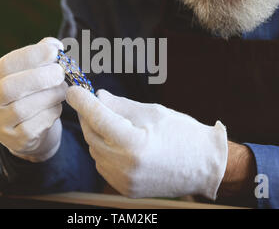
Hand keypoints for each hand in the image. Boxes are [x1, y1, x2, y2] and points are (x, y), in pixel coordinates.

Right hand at [0, 37, 66, 162]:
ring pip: (25, 108)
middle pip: (10, 88)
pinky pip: (36, 125)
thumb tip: (54, 45)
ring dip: (50, 95)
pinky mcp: (15, 141)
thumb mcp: (28, 73)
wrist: (26, 131)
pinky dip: (51, 112)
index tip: (54, 50)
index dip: (32, 55)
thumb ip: (39, 57)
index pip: (6, 64)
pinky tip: (56, 106)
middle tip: (61, 71)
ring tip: (62, 89)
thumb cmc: (29, 93)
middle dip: (40, 77)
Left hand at [66, 87, 227, 199]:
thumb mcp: (153, 112)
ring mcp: (124, 181)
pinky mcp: (125, 189)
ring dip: (96, 133)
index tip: (73, 90)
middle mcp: (126, 166)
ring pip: (95, 150)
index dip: (83, 101)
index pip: (98, 117)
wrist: (205, 166)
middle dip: (88, 116)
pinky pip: (103, 165)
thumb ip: (121, 106)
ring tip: (108, 121)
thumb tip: (98, 96)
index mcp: (135, 143)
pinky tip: (115, 140)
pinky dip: (103, 150)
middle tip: (90, 101)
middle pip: (92, 135)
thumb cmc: (183, 133)